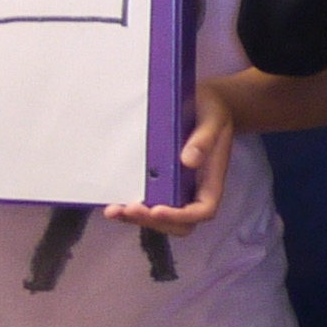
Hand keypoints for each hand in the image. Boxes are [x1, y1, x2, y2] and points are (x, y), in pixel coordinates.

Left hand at [108, 81, 240, 233]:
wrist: (205, 104)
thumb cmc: (212, 111)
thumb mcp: (212, 120)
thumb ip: (204, 140)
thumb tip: (188, 161)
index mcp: (212, 179)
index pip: (203, 209)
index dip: (181, 215)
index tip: (158, 209)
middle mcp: (195, 189)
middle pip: (180, 223)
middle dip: (154, 222)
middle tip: (129, 209)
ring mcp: (178, 188)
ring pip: (162, 218)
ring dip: (138, 219)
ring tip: (113, 211)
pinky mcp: (162, 182)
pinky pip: (149, 203)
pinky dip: (131, 209)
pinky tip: (113, 203)